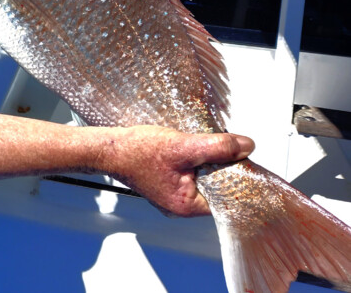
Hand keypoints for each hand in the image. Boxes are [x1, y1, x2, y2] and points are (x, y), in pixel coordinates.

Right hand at [106, 126, 253, 216]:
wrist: (107, 148)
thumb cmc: (136, 152)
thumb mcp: (182, 147)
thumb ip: (217, 147)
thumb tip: (246, 146)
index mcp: (187, 206)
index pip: (227, 196)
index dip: (237, 175)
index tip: (242, 157)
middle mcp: (181, 206)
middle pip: (217, 187)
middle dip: (222, 166)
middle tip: (221, 146)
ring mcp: (173, 195)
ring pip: (204, 179)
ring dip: (207, 161)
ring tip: (200, 146)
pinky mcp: (167, 184)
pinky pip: (191, 174)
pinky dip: (194, 161)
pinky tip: (189, 149)